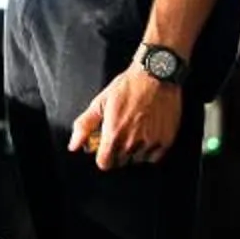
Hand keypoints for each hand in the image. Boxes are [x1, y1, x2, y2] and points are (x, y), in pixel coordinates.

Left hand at [69, 67, 184, 169]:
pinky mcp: (165, 140)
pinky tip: (148, 133)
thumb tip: (73, 145)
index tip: (106, 148)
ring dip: (134, 151)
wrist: (156, 75)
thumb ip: (85, 126)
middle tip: (121, 133)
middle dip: (117, 151)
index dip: (103, 156)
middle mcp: (132, 142)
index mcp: (114, 134)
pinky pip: (154, 157)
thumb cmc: (128, 86)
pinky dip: (150, 150)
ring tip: (136, 130)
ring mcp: (150, 142)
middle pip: (120, 162)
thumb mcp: (100, 102)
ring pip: (137, 160)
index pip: (104, 164)